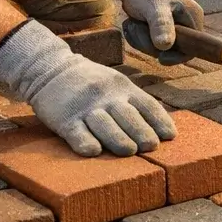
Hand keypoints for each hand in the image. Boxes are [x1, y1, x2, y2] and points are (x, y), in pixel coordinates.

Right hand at [0, 21, 175, 155]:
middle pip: (127, 115)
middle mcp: (106, 96)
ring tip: (130, 151)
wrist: (51, 69)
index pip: (147, 105)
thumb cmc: (91, 82)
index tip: (170, 136)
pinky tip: (93, 151)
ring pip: (104, 124)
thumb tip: (158, 127)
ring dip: (118, 139)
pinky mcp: (63, 119)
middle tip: (152, 146)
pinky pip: (75, 132)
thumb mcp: (117, 83)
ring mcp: (84, 107)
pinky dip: (84, 142)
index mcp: (123, 88)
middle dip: (141, 131)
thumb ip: (134, 101)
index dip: (160, 121)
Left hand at [102, 0, 203, 60]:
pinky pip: (151, 42)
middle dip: (151, 44)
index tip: (160, 58)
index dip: (178, 57)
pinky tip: (133, 24)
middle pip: (174, 50)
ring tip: (133, 23)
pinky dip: (139, 37)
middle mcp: (188, 23)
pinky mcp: (162, 28)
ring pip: (159, 48)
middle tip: (137, 28)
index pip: (194, 48)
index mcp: (193, 18)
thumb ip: (161, 25)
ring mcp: (175, 26)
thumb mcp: (154, 7)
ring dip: (142, 40)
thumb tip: (166, 47)